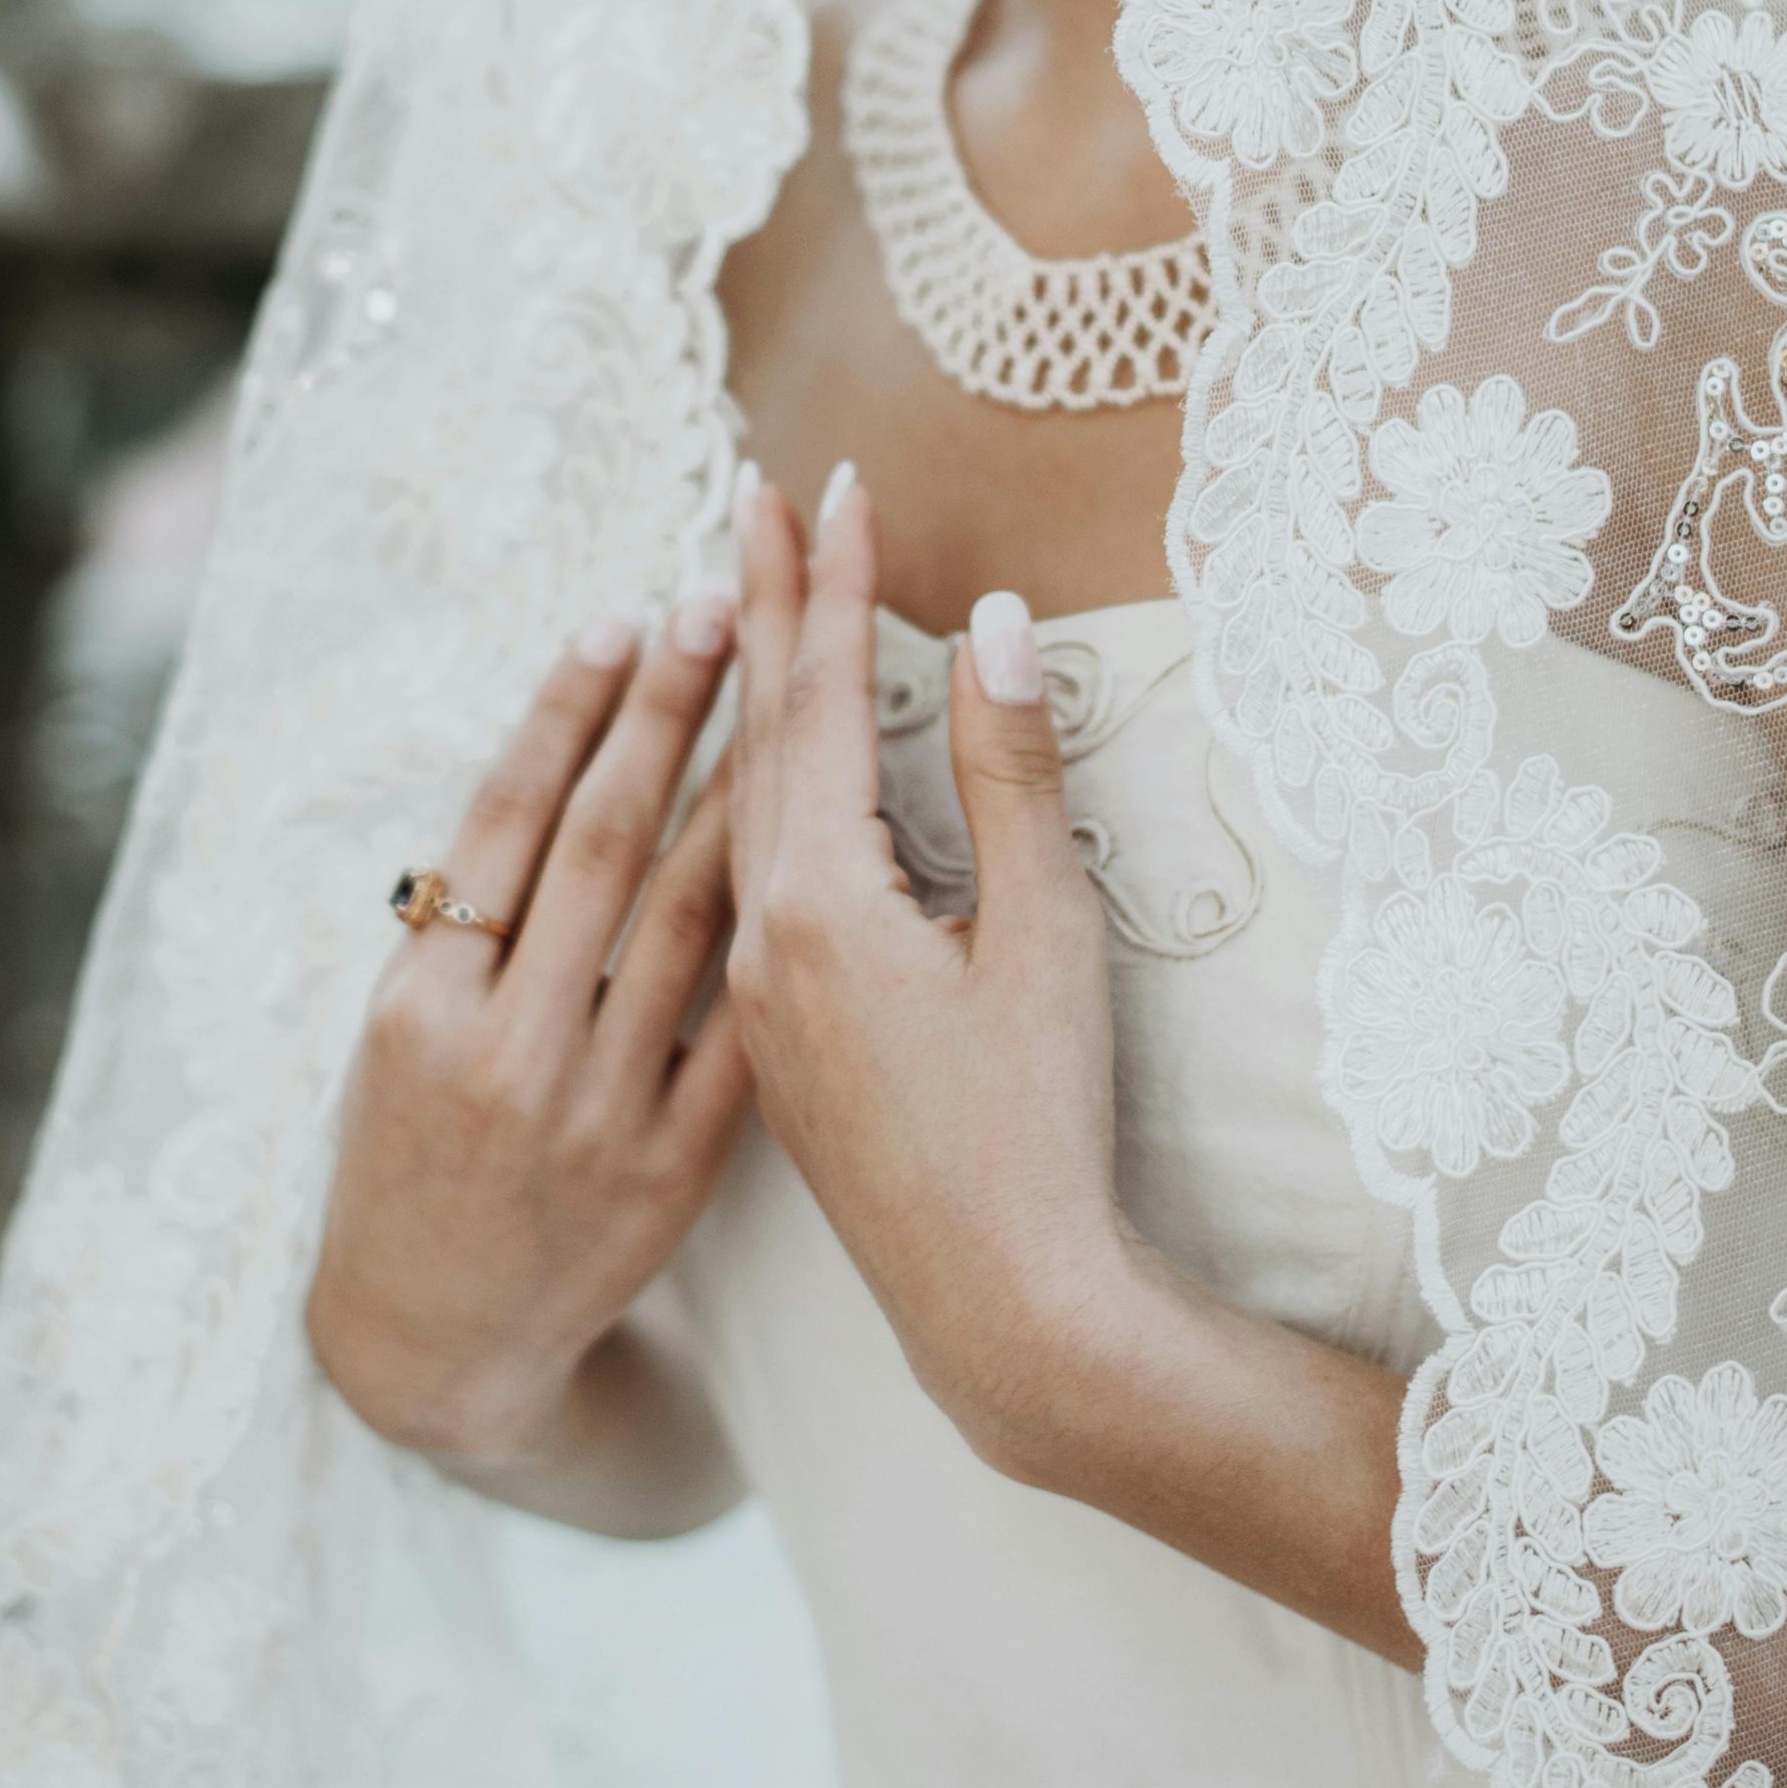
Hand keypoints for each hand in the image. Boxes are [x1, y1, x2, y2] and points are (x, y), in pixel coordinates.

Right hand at [310, 600, 752, 1481]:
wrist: (439, 1344)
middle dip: (662, 712)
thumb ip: (461, 920)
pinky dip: (778, 934)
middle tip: (719, 597)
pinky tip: (822, 849)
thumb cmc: (410, 1159)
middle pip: (598, 845)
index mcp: (418, 1009)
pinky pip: (739, 1029)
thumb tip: (548, 766)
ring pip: (683, 920)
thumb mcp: (395, 1037)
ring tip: (781, 687)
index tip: (622, 613)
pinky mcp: (669, 1172)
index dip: (564, 710)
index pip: (502, 823)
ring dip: (735, 790)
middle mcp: (502, 1052)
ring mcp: (592, 1113)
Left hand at [725, 464, 1140, 1473]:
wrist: (1000, 1305)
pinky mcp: (772, 1040)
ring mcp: (759, 992)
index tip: (834, 482)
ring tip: (738, 600)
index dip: (834, 583)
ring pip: (738, 808)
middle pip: (759, 734)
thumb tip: (996, 623)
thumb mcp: (1048, 935)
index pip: (825, 698)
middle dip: (764, 606)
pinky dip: (748, 794)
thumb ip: (1017, 774)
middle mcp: (765, 934)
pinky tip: (753, 776)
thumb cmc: (1041, 1126)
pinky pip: (740, 878)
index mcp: (821, 899)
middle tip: (754, 496)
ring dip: (745, 695)